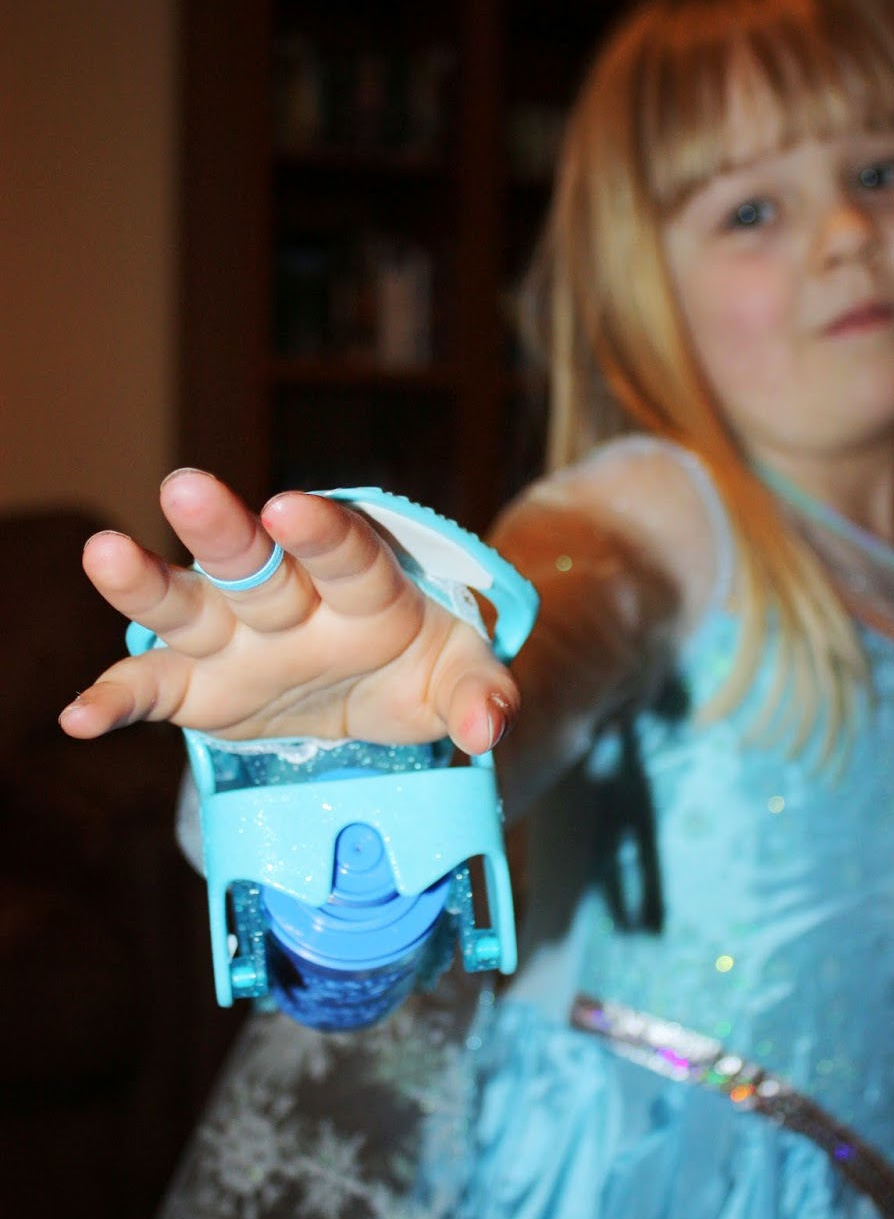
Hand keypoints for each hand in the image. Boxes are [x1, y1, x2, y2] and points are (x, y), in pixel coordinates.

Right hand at [59, 470, 518, 755]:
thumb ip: (478, 692)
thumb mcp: (459, 675)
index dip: (318, 532)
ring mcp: (237, 639)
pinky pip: (152, 687)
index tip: (289, 507)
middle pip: (254, 561)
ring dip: (147, 582)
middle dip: (223, 529)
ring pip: (189, 604)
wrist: (379, 691)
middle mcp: (290, 601)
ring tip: (103, 554)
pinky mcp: (198, 684)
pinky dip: (117, 698)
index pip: (344, 553)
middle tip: (187, 486)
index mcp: (363, 589)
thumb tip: (489, 731)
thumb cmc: (421, 665)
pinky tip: (80, 716)